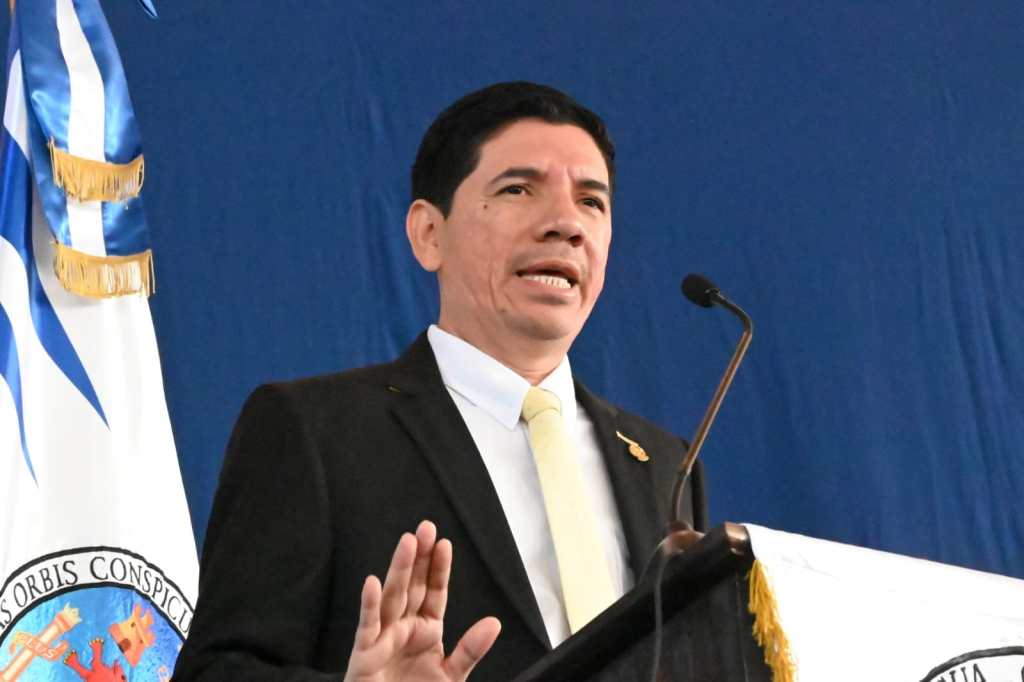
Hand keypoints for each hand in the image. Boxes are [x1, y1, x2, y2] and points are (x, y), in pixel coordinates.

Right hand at [343, 521, 500, 681]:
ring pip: (393, 598)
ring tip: (407, 543)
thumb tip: (494, 623)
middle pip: (413, 586)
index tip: (444, 544)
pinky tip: (372, 583)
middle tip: (425, 528)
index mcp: (425, 630)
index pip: (434, 592)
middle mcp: (403, 628)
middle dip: (419, 558)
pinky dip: (369, 605)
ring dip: (400, 570)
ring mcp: (383, 638)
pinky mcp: (364, 654)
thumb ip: (470, 649)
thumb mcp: (451, 675)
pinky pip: (368, 627)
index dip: (438, 568)